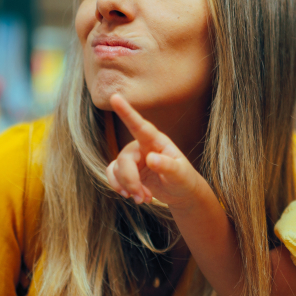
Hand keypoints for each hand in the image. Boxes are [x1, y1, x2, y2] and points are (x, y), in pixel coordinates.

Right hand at [106, 93, 205, 208]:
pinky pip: (111, 175)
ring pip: (116, 169)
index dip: (126, 111)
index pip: (139, 125)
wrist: (180, 192)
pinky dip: (119, 188)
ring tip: (142, 199)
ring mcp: (132, 158)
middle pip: (124, 159)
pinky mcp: (126, 169)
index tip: (115, 97)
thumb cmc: (184, 179)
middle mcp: (141, 146)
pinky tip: (132, 196)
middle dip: (130, 181)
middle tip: (142, 199)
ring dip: (127, 187)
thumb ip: (168, 166)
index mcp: (156, 141)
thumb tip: (151, 159)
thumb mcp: (180, 174)